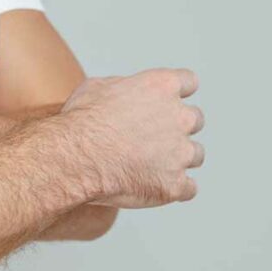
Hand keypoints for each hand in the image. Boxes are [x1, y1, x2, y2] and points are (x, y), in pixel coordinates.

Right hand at [59, 70, 204, 207]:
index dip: (178, 93)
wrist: (75, 158)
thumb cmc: (81, 123)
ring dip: (178, 159)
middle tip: (152, 139)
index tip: (167, 103)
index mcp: (161, 87)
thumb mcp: (96, 87)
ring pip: (196, 155)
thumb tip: (124, 93)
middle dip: (177, 128)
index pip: (188, 82)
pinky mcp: (175, 184)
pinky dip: (174, 188)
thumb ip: (122, 88)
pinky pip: (188, 188)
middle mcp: (179, 117)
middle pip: (195, 120)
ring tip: (150, 166)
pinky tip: (154, 187)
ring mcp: (180, 152)